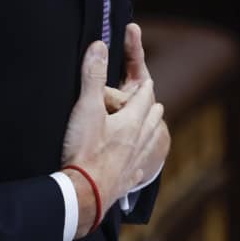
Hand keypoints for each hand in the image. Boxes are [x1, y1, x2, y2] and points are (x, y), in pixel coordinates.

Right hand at [60, 40, 163, 237]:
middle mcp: (138, 141)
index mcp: (132, 122)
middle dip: (152, 109)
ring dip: (152, 132)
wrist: (85, 194)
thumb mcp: (87, 108)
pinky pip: (138, 170)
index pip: (144, 99)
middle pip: (151, 121)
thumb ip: (93, 76)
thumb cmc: (85, 150)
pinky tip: (139, 167)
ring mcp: (134, 163)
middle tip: (154, 103)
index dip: (145, 88)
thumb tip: (99, 46)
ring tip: (154, 128)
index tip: (147, 81)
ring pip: (150, 143)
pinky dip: (141, 162)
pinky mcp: (125, 181)